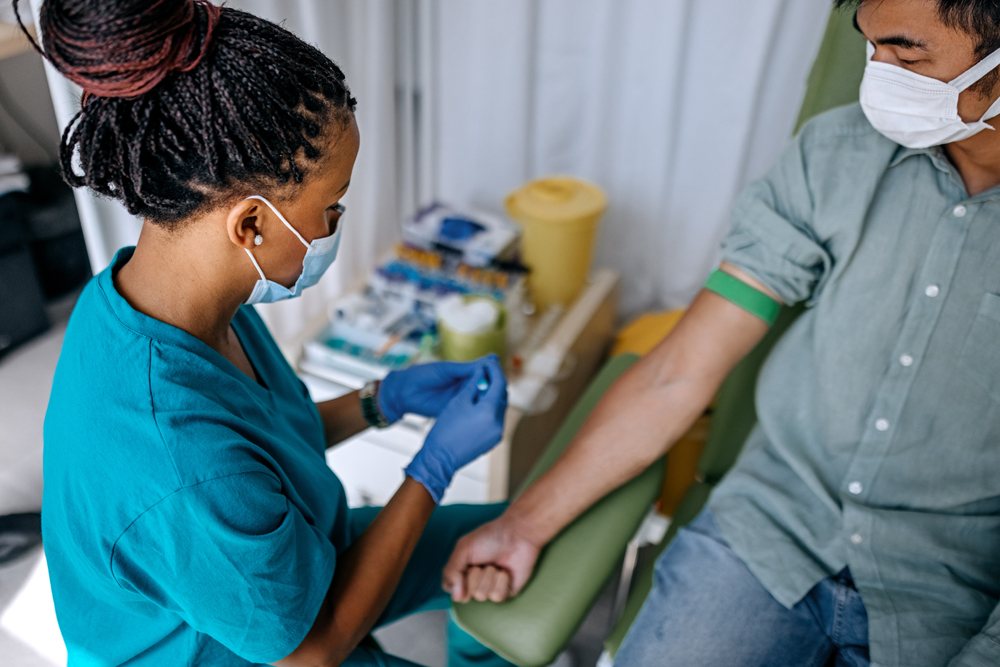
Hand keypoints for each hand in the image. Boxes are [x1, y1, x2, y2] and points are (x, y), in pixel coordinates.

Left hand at [378, 356, 497, 423]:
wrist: (403, 393)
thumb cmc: (421, 375)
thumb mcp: (445, 370)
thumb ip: (465, 369)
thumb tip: (487, 362)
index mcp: (461, 373)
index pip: (481, 371)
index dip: (491, 371)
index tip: (499, 368)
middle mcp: (463, 386)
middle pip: (483, 386)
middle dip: (492, 385)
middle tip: (501, 385)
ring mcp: (460, 399)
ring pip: (478, 398)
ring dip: (487, 397)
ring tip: (497, 397)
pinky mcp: (455, 410)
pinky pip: (469, 409)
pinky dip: (477, 408)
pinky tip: (486, 408)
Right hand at [405, 356, 506, 502]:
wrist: (440, 458)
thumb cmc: (445, 429)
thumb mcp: (458, 401)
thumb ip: (473, 384)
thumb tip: (482, 371)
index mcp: (490, 412)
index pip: (499, 383)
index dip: (494, 370)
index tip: (489, 362)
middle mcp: (499, 423)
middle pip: (502, 396)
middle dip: (495, 382)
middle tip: (485, 372)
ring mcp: (497, 433)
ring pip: (499, 408)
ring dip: (492, 396)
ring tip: (481, 386)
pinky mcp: (493, 441)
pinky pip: (495, 419)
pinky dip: (490, 409)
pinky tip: (479, 404)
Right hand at [442, 515, 540, 602]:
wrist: (517, 534)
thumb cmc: (491, 537)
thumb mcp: (463, 548)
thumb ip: (451, 571)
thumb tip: (456, 597)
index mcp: (462, 571)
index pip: (450, 588)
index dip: (457, 580)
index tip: (465, 566)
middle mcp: (475, 583)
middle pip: (465, 595)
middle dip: (475, 575)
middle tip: (483, 561)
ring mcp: (490, 589)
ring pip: (481, 595)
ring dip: (489, 576)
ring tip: (496, 564)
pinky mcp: (506, 592)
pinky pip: (497, 596)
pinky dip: (501, 581)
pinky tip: (506, 571)